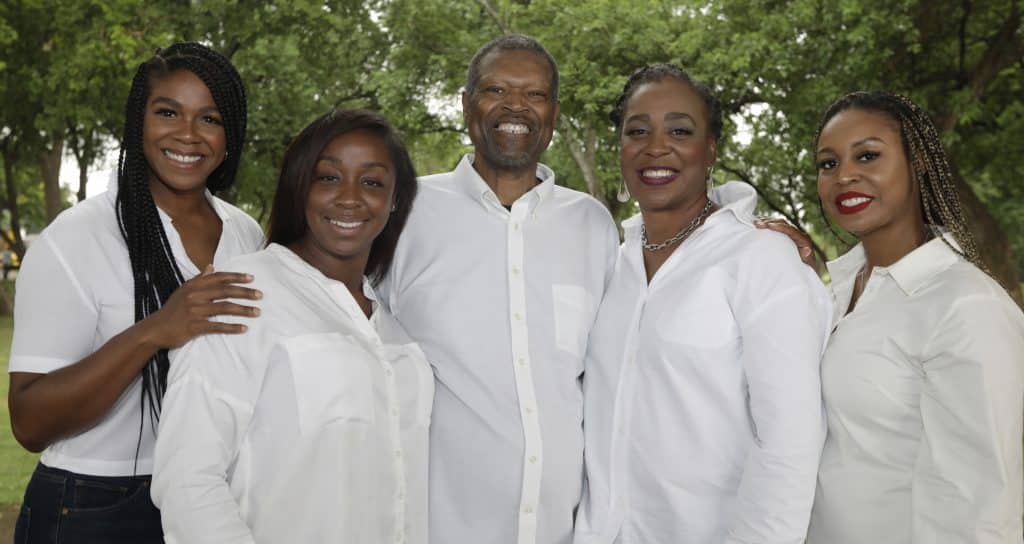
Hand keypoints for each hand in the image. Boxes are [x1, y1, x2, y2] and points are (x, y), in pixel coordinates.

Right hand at [144, 265, 261, 348]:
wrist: (155, 329)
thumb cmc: (171, 310)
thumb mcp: (182, 291)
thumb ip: (198, 279)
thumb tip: (211, 266)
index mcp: (193, 286)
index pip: (219, 278)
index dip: (236, 277)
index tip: (251, 278)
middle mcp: (195, 296)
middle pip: (225, 292)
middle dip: (245, 293)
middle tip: (260, 295)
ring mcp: (195, 312)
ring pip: (225, 308)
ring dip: (243, 310)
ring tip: (257, 312)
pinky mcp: (195, 327)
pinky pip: (218, 326)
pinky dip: (232, 327)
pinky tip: (244, 328)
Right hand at [754, 217, 819, 271]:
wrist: (807, 268)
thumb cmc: (805, 268)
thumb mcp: (807, 264)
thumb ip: (807, 257)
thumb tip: (807, 249)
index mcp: (803, 240)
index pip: (790, 230)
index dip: (779, 227)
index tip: (768, 226)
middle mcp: (798, 234)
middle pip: (783, 224)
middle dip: (770, 222)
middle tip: (758, 224)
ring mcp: (792, 234)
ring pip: (779, 223)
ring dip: (767, 221)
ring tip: (756, 223)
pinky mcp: (787, 235)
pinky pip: (777, 226)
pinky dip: (768, 224)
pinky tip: (759, 224)